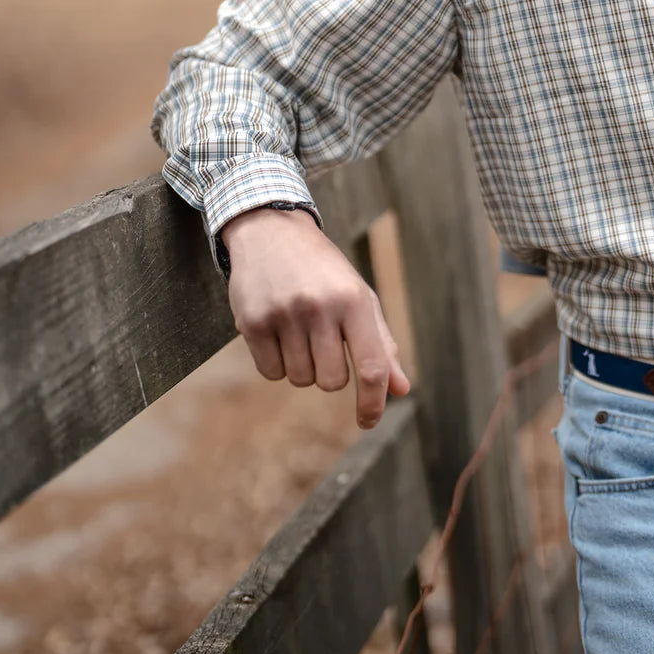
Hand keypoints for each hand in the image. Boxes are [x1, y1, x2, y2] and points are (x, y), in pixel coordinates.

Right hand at [222, 206, 409, 428]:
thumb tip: (401, 390)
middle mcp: (320, 306)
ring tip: (298, 329)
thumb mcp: (359, 297)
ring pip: (300, 380)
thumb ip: (381, 345)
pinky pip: (271, 373)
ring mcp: (284, 314)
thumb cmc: (324, 272)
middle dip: (329, 371)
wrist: (271, 231)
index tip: (368, 421)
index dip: (373, 402)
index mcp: (354, 300)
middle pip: (332, 381)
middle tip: (323, 339)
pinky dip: (277, 362)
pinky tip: (277, 331)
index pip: (371, 366)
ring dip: (302, 366)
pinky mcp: (252, 321)